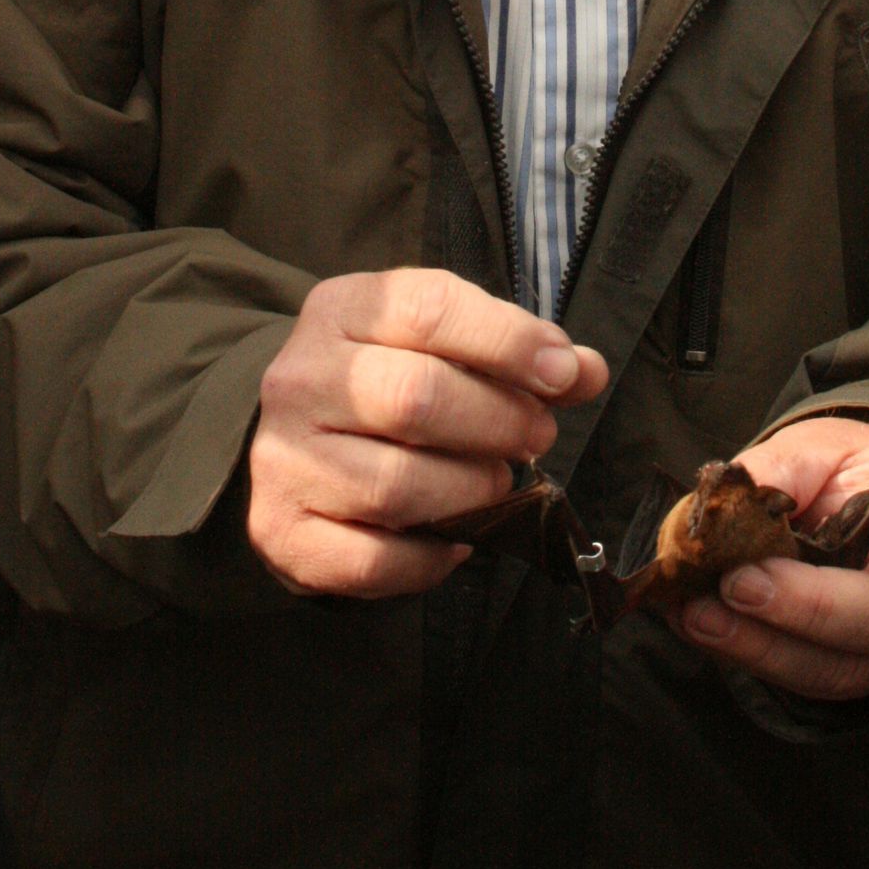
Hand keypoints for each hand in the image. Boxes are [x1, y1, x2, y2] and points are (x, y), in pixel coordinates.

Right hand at [247, 268, 607, 597]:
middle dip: (499, 421)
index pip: (430, 309)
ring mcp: (285, 458)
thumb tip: (584, 371)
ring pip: (397, 485)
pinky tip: (454, 540)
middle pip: (416, 398)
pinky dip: (430, 558)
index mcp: (342, 310)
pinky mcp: (285, 531)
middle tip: (535, 435)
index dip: (509, 342)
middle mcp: (302, 378)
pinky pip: (374, 559)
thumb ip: (514, 351)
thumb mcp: (442, 341)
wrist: (296, 438)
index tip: (562, 373)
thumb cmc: (387, 378)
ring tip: (496, 483)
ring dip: (471, 491)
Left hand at [672, 415, 868, 699]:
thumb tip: (728, 500)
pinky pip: (810, 678)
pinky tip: (702, 626)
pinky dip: (751, 654)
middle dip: (808, 606)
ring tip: (700, 614)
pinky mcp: (860, 670)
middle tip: (738, 583)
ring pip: (844, 664)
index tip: (850, 511)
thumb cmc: (849, 470)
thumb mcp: (819, 446)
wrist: (853, 507)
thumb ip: (779, 470)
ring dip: (765, 645)